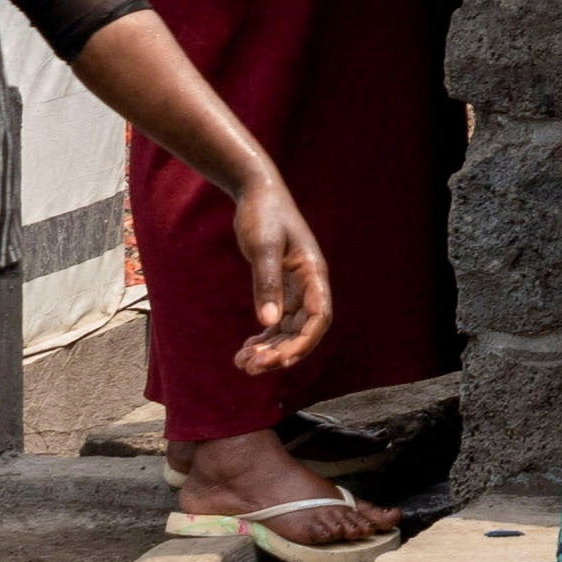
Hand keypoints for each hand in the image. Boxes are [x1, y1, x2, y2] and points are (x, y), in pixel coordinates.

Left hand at [225, 177, 333, 377]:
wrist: (257, 194)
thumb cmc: (265, 215)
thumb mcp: (264, 247)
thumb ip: (267, 283)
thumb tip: (269, 323)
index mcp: (313, 275)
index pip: (319, 318)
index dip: (303, 343)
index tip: (281, 360)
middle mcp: (308, 286)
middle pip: (301, 331)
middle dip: (279, 352)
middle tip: (251, 367)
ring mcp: (294, 289)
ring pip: (287, 331)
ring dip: (269, 350)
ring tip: (242, 364)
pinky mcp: (279, 288)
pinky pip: (276, 322)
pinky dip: (263, 338)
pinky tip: (245, 348)